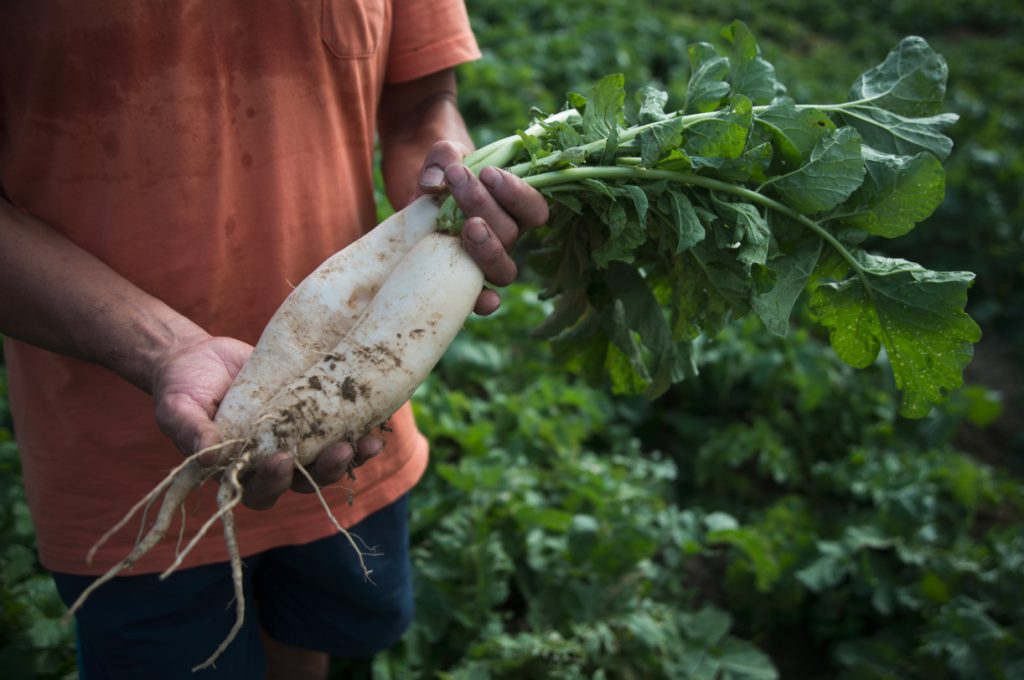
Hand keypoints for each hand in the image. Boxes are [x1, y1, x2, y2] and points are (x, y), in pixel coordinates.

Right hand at [149, 333, 383, 509]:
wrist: (199, 358)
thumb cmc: (182, 388)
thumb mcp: (178, 409)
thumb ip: (190, 432)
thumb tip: (209, 457)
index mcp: (240, 473)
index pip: (263, 491)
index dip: (276, 482)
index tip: (282, 459)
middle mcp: (272, 461)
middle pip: (306, 480)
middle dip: (326, 469)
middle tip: (340, 450)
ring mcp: (296, 439)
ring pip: (329, 458)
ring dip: (353, 454)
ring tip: (370, 441)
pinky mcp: (313, 413)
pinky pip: (341, 426)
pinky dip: (361, 424)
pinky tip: (379, 416)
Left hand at [417, 141, 548, 314]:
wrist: (411, 197)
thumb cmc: (439, 174)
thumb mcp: (442, 156)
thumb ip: (444, 155)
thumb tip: (435, 183)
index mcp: (512, 208)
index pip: (534, 209)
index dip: (517, 193)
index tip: (488, 173)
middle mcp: (504, 238)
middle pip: (512, 233)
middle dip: (485, 205)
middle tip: (458, 179)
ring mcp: (483, 262)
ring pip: (503, 270)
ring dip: (489, 249)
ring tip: (467, 226)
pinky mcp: (459, 280)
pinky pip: (478, 299)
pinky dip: (484, 302)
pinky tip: (485, 299)